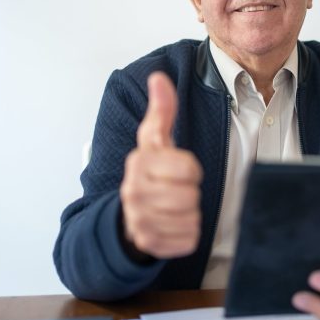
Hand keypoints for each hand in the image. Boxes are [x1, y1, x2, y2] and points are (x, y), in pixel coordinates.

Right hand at [119, 72, 202, 257]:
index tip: (177, 169)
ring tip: (174, 206)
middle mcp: (133, 191)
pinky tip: (172, 224)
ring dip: (189, 214)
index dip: (191, 169)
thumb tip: (159, 76)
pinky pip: (188, 240)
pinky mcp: (148, 243)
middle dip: (190, 193)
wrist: (128, 213)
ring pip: (191, 219)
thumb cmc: (151, 172)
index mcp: (139, 162)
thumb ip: (162, 109)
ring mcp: (139, 219)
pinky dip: (187, 235)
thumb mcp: (155, 139)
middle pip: (191, 196)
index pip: (189, 168)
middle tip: (176, 189)